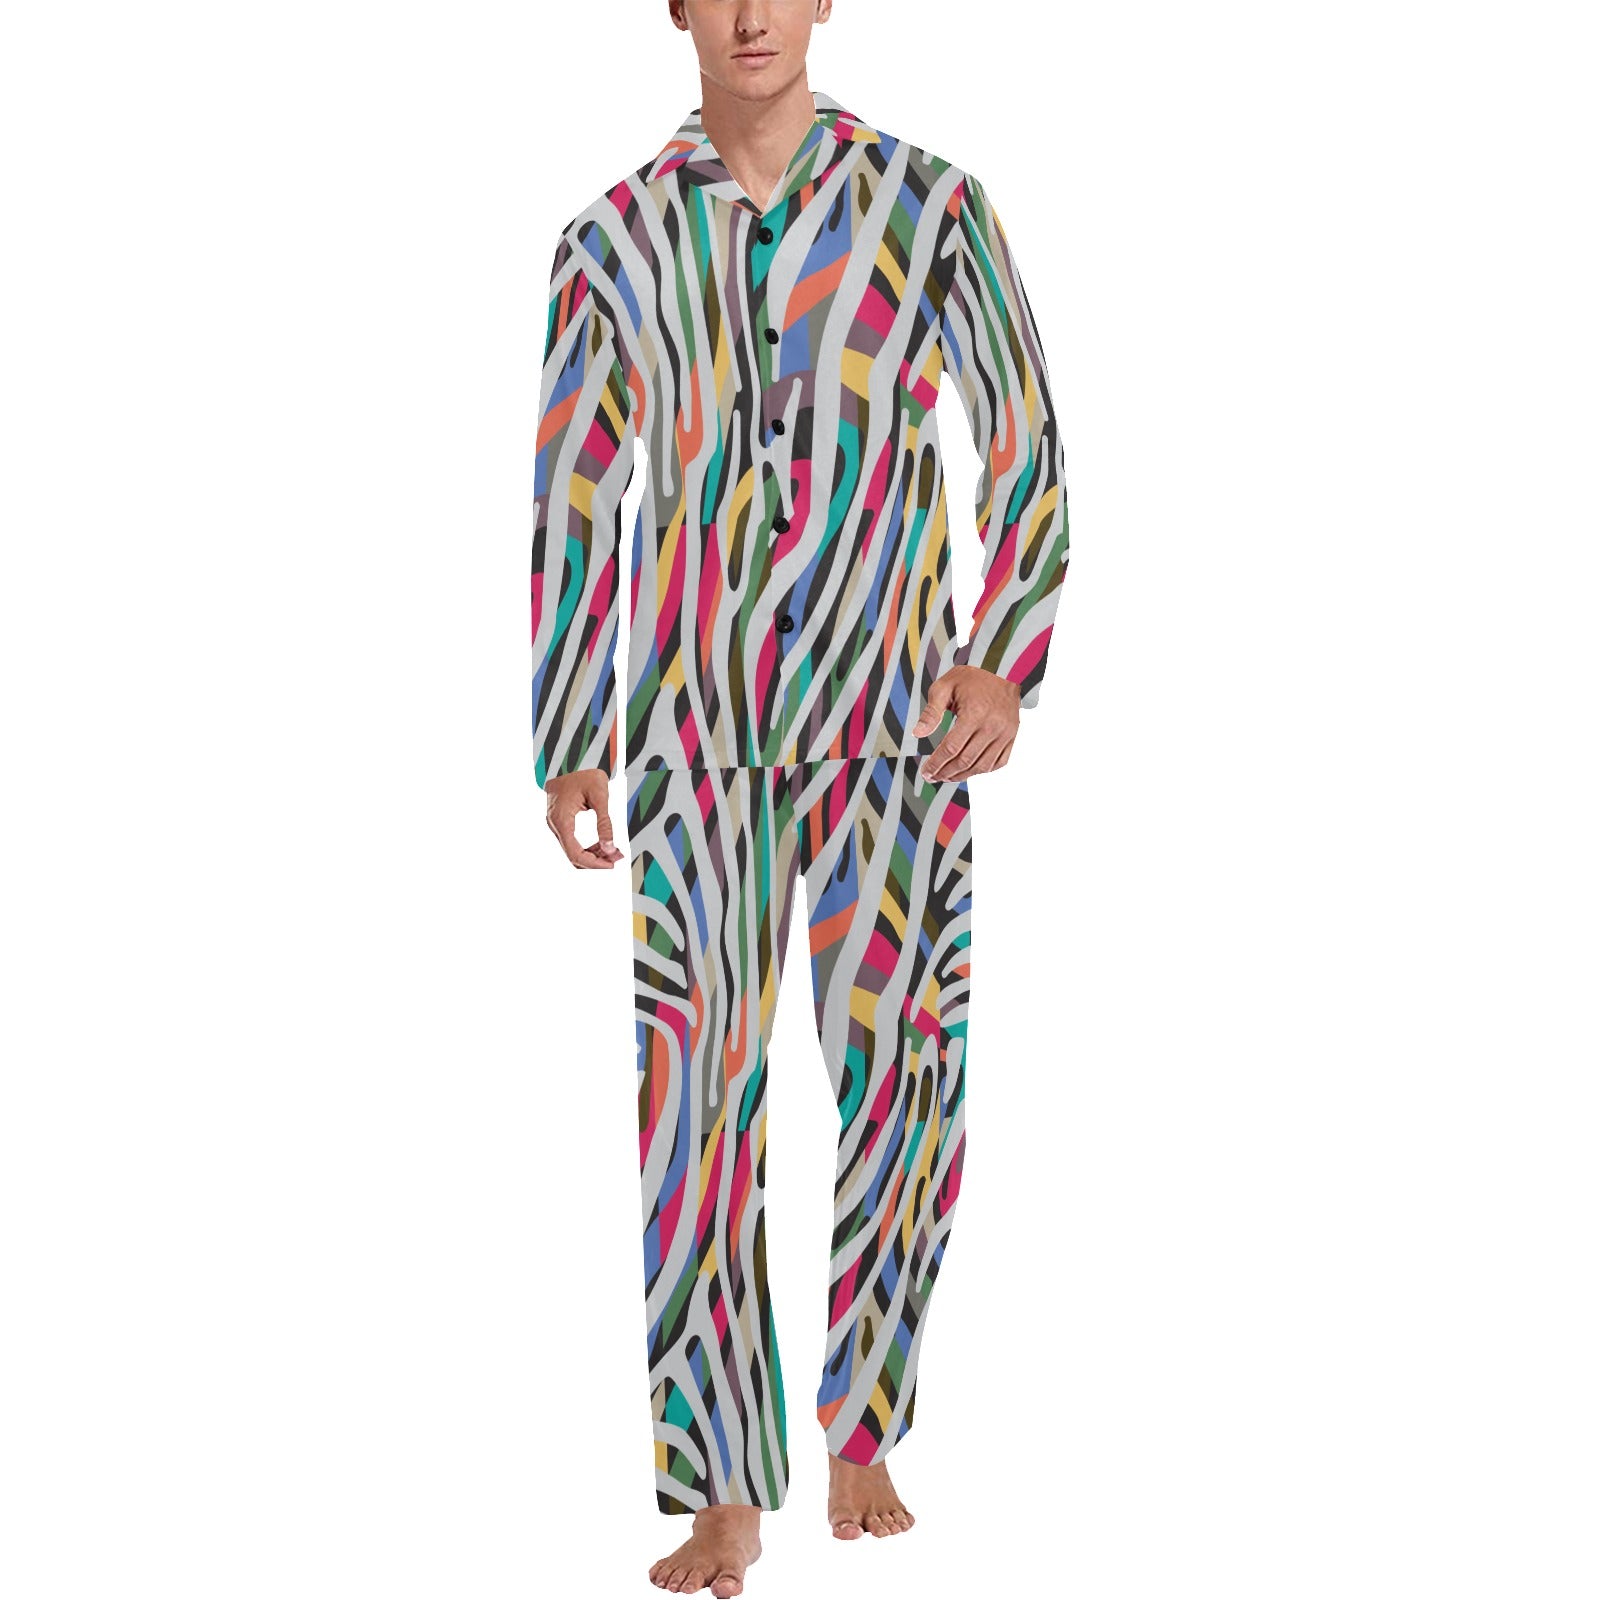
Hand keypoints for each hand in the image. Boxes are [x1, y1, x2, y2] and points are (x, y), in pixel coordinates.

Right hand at [544, 767, 623, 868]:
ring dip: (591, 854)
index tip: (611, 864)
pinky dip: (585, 846)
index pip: (575, 854)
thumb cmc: (584, 771)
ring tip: (613, 852)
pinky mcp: (560, 820)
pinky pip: (571, 840)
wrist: (571, 756)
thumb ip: (604, 823)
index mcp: (562, 820)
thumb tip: (609, 847)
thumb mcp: (600, 796)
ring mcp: (555, 823)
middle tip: (616, 858)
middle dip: (595, 860)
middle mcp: (555, 825)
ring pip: (572, 849)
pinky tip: (602, 844)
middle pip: (573, 855)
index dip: (594, 863)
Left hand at [911, 666, 1020, 780]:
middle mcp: (992, 727)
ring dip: (962, 775)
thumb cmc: (973, 677)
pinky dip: (982, 770)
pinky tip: (969, 770)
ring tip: (947, 777)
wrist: (1004, 670)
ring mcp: (1005, 734)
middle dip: (946, 772)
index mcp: (974, 715)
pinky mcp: (1012, 737)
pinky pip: (998, 763)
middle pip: (965, 761)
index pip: (951, 748)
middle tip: (932, 777)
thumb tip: (917, 734)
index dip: (936, 763)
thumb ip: (931, 712)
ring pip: (981, 766)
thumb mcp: (945, 687)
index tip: (925, 772)